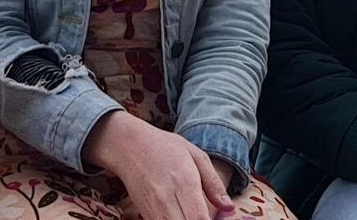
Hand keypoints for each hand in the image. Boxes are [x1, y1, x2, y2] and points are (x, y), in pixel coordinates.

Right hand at [83, 112, 234, 219]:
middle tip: (206, 214)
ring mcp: (152, 208)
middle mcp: (167, 198)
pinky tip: (181, 214)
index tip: (220, 219)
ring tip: (195, 213)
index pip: (200, 218)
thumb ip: (214, 183)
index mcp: (184, 182)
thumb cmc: (164, 146)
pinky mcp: (143, 213)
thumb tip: (229, 208)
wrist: (127, 144)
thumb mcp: (195, 155)